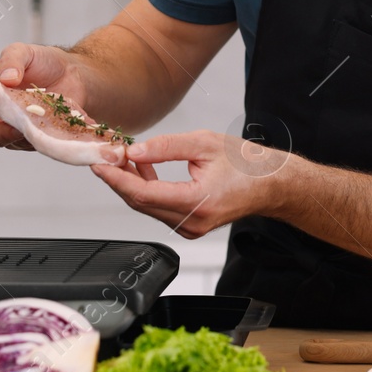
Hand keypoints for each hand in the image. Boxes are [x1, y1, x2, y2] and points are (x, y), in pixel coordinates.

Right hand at [0, 43, 86, 150]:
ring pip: (15, 142)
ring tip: (40, 112)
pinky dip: (43, 132)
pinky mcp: (38, 137)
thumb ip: (11, 59)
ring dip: (26, 129)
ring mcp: (17, 130)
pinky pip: (36, 142)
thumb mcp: (22, 51)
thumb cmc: (42, 62)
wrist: (73, 72)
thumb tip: (6, 78)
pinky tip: (53, 117)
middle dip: (3, 128)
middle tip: (20, 113)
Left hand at [90, 130, 290, 238]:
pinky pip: (158, 209)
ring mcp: (190, 228)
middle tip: (106, 155)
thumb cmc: (247, 164)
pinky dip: (146, 190)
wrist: (271, 184)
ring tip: (123, 158)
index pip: (143, 194)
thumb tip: (134, 151)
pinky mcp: (190, 226)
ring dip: (131, 184)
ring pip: (147, 207)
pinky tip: (143, 170)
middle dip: (119, 179)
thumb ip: (166, 147)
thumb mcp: (205, 143)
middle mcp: (192, 222)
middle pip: (140, 203)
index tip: (100, 162)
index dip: (117, 178)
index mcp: (198, 202)